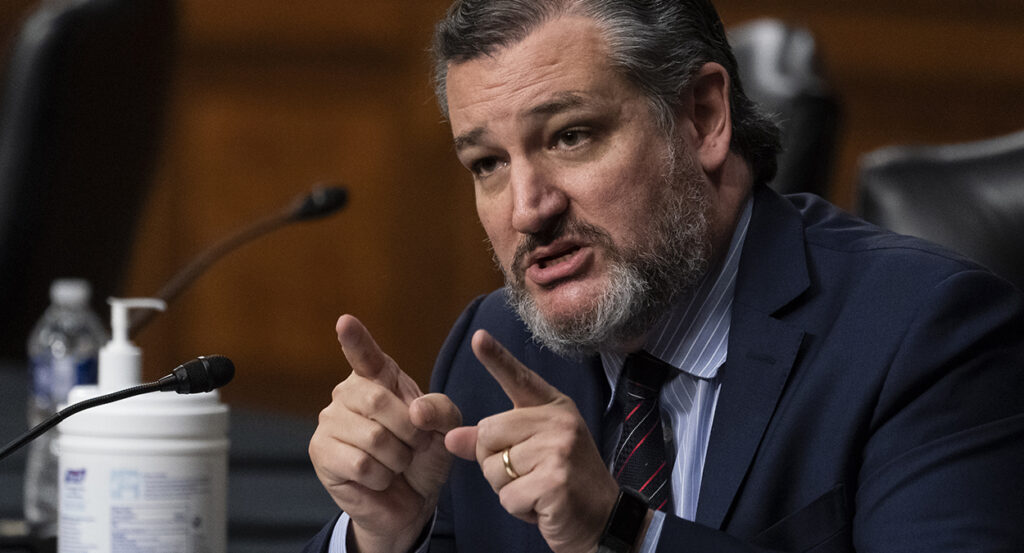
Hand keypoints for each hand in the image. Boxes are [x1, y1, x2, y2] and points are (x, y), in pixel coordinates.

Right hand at [309, 315, 461, 552]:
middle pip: (377, 400)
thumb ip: (440, 410)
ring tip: (395, 463)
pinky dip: (381, 476)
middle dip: (409, 431)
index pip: (366, 355)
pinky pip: (360, 463)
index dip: (356, 339)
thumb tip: (416, 410)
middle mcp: (349, 392)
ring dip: (397, 458)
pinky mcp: (321, 452)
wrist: (411, 501)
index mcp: (379, 378)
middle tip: (415, 445)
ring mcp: (330, 421)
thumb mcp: (446, 429)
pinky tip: (378, 478)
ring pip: (372, 437)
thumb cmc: (424, 456)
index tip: (345, 321)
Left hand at [445, 330, 619, 552]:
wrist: (605, 521)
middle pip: (487, 433)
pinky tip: (543, 506)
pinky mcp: (555, 481)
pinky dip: (519, 509)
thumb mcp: (531, 455)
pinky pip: (507, 496)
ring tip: (539, 490)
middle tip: (529, 476)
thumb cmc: (564, 484)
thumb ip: (492, 442)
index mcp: (554, 408)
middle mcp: (559, 422)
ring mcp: (559, 449)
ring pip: (493, 468)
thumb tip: (451, 437)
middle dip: (495, 464)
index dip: (496, 358)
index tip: (478, 337)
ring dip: (508, 490)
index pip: (519, 379)